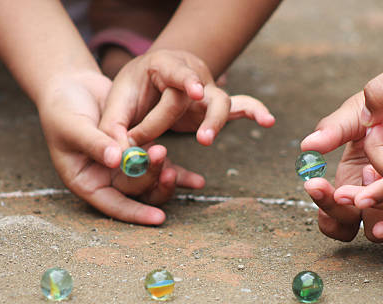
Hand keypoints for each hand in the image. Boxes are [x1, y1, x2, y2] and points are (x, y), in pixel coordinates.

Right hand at [38, 70, 203, 224]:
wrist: (71, 87)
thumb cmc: (63, 109)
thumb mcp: (74, 127)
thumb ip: (95, 144)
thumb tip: (116, 160)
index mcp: (86, 182)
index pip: (112, 205)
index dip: (135, 212)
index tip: (158, 217)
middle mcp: (107, 180)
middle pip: (135, 191)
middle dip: (151, 178)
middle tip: (161, 155)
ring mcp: (125, 169)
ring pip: (151, 182)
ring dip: (166, 176)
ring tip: (179, 170)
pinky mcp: (139, 154)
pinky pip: (161, 168)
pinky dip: (178, 173)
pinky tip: (197, 181)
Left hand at [98, 49, 274, 146]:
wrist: (147, 83)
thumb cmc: (130, 94)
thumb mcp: (115, 107)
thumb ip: (114, 130)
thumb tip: (119, 159)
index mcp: (161, 66)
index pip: (175, 72)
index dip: (186, 81)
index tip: (196, 91)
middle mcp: (189, 75)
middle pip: (202, 93)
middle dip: (199, 118)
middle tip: (202, 140)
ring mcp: (206, 91)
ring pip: (222, 102)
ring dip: (218, 124)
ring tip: (208, 142)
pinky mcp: (214, 107)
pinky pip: (241, 107)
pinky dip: (255, 112)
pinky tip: (269, 122)